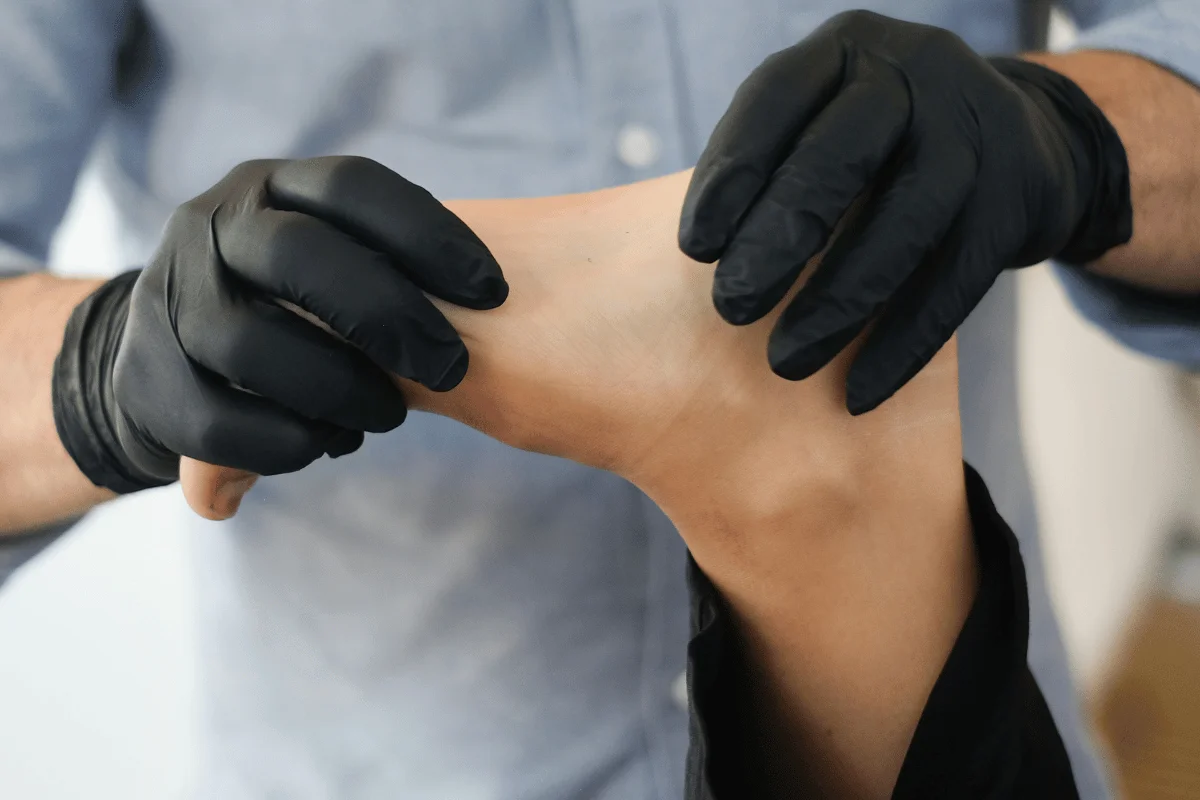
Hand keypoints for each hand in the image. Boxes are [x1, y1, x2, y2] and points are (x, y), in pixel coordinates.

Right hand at [52, 156, 507, 493]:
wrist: (174, 350)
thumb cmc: (292, 304)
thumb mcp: (333, 258)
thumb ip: (389, 263)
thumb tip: (498, 300)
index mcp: (271, 187)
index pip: (353, 187)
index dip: (430, 236)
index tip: (493, 293)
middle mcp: (211, 227)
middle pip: (302, 256)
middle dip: (389, 316)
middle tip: (450, 368)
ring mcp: (170, 300)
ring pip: (254, 344)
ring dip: (341, 390)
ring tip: (386, 415)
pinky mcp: (145, 379)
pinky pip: (218, 423)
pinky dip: (288, 442)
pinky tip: (329, 443)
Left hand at [679, 10, 1131, 413]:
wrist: (1021, 138)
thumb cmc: (882, 147)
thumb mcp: (828, 122)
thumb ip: (774, 166)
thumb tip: (703, 267)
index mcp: (845, 51)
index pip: (777, 98)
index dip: (732, 173)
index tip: (693, 250)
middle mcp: (916, 72)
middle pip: (841, 156)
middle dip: (779, 240)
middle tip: (731, 309)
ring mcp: (976, 129)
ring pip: (906, 222)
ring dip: (839, 302)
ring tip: (785, 362)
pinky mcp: (1019, 195)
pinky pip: (957, 280)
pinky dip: (904, 342)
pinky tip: (860, 391)